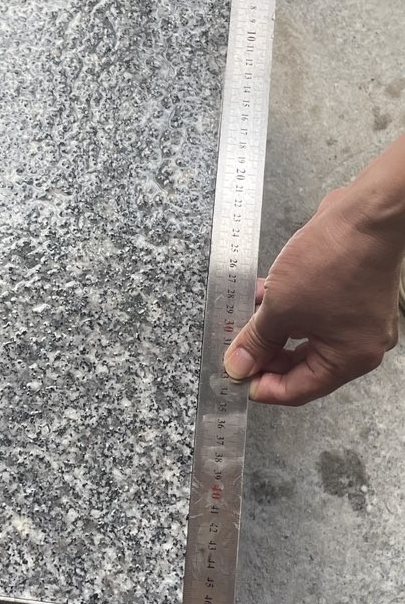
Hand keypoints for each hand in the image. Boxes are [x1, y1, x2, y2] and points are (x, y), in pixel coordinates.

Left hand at [223, 185, 400, 404]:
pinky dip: (288, 308)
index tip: (235, 377)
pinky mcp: (351, 293)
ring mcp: (358, 318)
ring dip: (272, 329)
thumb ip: (256, 340)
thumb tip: (238, 365)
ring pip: (305, 334)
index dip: (262, 387)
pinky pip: (313, 311)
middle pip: (303, 364)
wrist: (367, 213)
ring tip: (241, 320)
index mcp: (349, 359)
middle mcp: (359, 343)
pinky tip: (260, 296)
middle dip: (265, 356)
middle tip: (235, 349)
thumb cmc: (336, 260)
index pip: (299, 390)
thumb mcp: (282, 308)